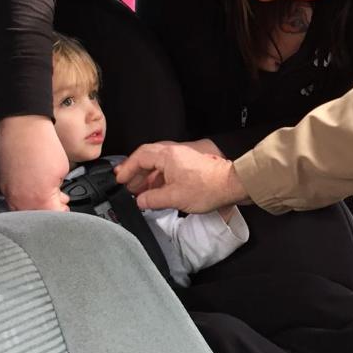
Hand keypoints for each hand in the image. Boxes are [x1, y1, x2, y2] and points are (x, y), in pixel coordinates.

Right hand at [0, 115, 70, 211]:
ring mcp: (7, 192)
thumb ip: (57, 191)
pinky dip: (23, 195)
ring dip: (35, 204)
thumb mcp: (62, 171)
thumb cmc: (42, 143)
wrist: (23, 125)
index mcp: (39, 200)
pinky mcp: (1, 183)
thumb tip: (56, 197)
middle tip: (58, 202)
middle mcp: (19, 200)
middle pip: (36, 216)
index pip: (52, 217)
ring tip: (46, 192)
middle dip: (48, 210)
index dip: (62, 212)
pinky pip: (12, 197)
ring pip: (22, 208)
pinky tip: (32, 185)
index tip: (65, 208)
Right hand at [115, 142, 246, 212]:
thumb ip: (152, 199)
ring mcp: (183, 157)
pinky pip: (169, 168)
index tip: (120, 179)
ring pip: (158, 163)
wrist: (232, 185)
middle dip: (135, 171)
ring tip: (140, 190)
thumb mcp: (174, 198)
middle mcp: (175, 152)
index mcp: (167, 155)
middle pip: (148, 157)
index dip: (127, 168)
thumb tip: (140, 201)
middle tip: (126, 184)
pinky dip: (159, 178)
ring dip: (147, 176)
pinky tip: (157, 190)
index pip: (139, 157)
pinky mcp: (191, 165)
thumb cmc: (208, 188)